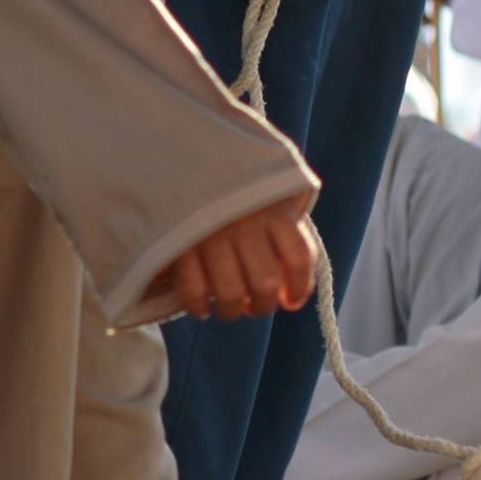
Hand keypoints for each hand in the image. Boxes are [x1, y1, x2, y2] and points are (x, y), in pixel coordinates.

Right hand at [158, 193, 319, 323]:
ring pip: (230, 293)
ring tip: (230, 308)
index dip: (299, 287)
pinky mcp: (181, 244)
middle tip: (255, 307)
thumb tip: (291, 300)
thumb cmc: (241, 201)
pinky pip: (192, 290)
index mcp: (274, 211)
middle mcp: (245, 223)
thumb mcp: (274, 207)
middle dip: (263, 307)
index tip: (291, 301)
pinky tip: (203, 308)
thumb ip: (291, 244)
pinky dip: (198, 307)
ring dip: (232, 312)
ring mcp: (211, 234)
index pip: (298, 257)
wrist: (190, 167)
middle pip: (265, 284)